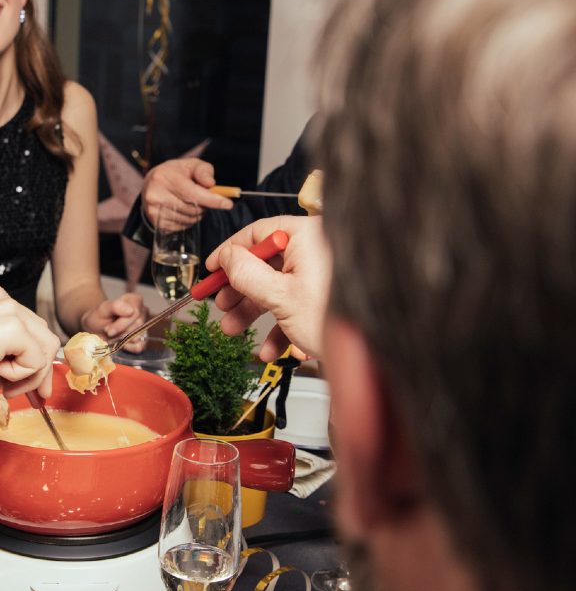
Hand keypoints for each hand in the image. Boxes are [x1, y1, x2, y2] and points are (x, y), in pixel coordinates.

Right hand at [0, 287, 59, 397]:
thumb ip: (2, 362)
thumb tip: (23, 382)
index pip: (29, 329)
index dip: (34, 360)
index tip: (31, 385)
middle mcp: (2, 300)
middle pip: (43, 336)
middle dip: (41, 370)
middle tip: (34, 396)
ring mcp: (8, 310)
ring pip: (46, 347)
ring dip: (30, 374)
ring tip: (4, 386)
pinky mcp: (12, 327)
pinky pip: (36, 359)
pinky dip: (21, 375)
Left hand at [81, 292, 149, 352]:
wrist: (96, 328)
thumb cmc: (100, 316)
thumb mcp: (103, 309)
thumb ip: (115, 306)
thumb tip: (131, 310)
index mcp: (135, 300)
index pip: (135, 313)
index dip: (121, 324)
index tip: (108, 329)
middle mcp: (143, 311)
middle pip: (137, 325)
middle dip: (120, 332)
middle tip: (108, 332)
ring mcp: (144, 326)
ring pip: (138, 337)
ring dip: (122, 339)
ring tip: (113, 335)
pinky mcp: (143, 339)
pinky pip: (140, 346)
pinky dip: (128, 348)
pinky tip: (120, 344)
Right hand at [142, 158, 231, 226]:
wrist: (151, 184)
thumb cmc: (176, 173)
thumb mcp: (191, 165)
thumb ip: (204, 171)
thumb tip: (211, 184)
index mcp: (164, 178)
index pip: (192, 193)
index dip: (212, 200)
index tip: (228, 204)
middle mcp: (155, 195)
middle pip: (193, 208)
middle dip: (205, 205)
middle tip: (205, 198)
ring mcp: (154, 211)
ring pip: (189, 220)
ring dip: (198, 214)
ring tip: (192, 203)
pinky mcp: (156, 223)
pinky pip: (182, 227)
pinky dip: (188, 220)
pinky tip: (184, 210)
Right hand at [206, 215, 330, 360]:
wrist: (377, 358)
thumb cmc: (338, 321)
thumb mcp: (279, 296)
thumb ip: (246, 273)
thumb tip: (226, 257)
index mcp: (308, 237)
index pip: (259, 232)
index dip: (230, 251)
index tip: (212, 268)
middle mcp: (317, 251)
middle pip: (265, 263)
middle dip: (240, 290)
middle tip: (221, 304)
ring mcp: (323, 276)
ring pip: (277, 287)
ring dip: (253, 312)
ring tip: (234, 330)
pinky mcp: (326, 299)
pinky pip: (295, 305)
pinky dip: (278, 326)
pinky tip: (269, 349)